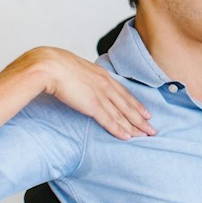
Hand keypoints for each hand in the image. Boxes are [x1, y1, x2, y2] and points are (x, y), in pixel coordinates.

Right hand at [34, 48, 154, 139]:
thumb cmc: (54, 65)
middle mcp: (105, 85)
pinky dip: (119, 129)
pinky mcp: (92, 105)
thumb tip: (80, 81)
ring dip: (135, 126)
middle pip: (128, 105)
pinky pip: (109, 120)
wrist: (48, 65)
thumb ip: (83, 77)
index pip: (124, 93)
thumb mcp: (75, 67)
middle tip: (153, 129)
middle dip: (142, 118)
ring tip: (147, 135)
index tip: (146, 113)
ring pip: (122, 114)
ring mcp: (100, 95)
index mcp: (102, 74)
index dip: (136, 104)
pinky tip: (128, 137)